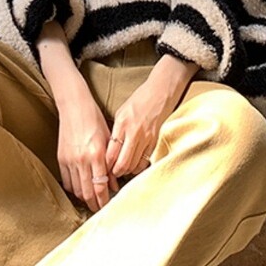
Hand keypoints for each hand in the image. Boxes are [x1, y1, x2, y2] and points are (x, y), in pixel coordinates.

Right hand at [57, 90, 119, 212]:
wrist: (74, 106)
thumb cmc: (95, 120)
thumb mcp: (108, 140)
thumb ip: (111, 164)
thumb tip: (114, 184)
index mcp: (97, 155)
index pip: (100, 187)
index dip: (104, 200)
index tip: (107, 206)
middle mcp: (82, 160)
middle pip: (87, 192)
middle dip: (94, 204)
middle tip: (99, 209)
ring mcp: (70, 160)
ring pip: (76, 189)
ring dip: (84, 198)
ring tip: (90, 201)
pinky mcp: (61, 158)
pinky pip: (66, 181)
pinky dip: (73, 188)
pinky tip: (79, 189)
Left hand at [106, 54, 197, 177]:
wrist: (161, 92)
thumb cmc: (139, 100)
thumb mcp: (121, 112)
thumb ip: (116, 130)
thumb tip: (109, 149)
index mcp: (121, 124)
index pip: (110, 152)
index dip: (106, 164)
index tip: (103, 167)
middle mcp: (133, 133)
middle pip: (122, 162)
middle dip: (116, 172)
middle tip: (112, 173)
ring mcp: (146, 138)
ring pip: (134, 164)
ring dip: (127, 170)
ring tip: (123, 170)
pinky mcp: (155, 141)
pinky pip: (146, 160)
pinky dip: (139, 166)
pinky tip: (135, 165)